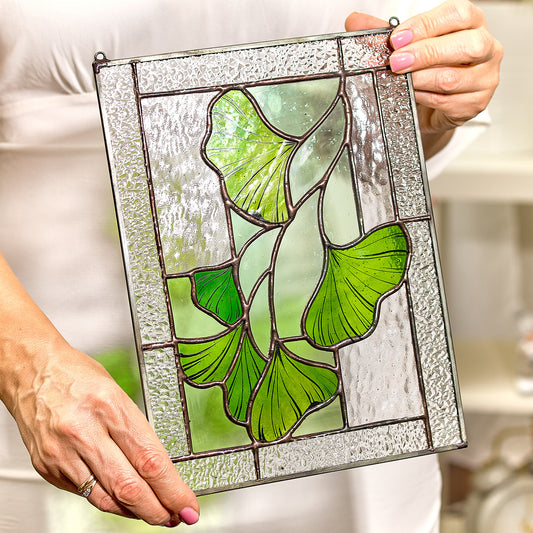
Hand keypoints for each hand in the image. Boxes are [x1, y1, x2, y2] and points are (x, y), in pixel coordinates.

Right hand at [11, 344, 199, 526]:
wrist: (32, 370)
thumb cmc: (76, 375)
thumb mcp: (117, 391)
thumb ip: (134, 428)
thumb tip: (158, 466)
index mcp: (110, 406)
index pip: (149, 459)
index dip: (172, 488)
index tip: (187, 502)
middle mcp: (84, 431)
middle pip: (129, 487)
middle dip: (158, 509)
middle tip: (176, 516)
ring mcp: (62, 453)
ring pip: (106, 498)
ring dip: (135, 512)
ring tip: (155, 512)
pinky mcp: (48, 467)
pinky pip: (85, 494)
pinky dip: (109, 502)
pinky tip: (123, 501)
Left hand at [345, 0, 502, 154]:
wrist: (431, 107)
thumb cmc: (426, 69)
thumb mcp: (405, 47)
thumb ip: (382, 32)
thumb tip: (354, 21)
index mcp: (471, 23)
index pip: (457, 15)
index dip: (425, 25)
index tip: (396, 38)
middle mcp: (486, 47)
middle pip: (465, 46)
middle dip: (426, 54)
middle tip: (396, 62)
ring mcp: (485, 78)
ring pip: (453, 79)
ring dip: (420, 80)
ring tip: (401, 81)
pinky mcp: (476, 104)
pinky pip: (448, 102)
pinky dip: (426, 99)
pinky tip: (413, 97)